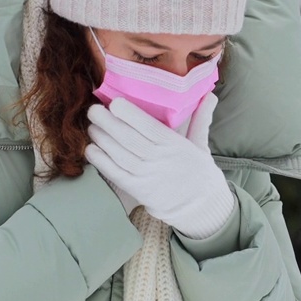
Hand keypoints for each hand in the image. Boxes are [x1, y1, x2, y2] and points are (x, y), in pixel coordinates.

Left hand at [86, 94, 233, 238]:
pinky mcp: (137, 190)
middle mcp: (159, 159)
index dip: (130, 114)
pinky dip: (101, 162)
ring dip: (102, 139)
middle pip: (129, 138)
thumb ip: (201, 118)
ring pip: (120, 154)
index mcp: (174, 145)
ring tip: (91, 126)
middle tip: (93, 109)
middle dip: (108, 122)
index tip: (116, 102)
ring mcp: (147, 175)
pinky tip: (91, 150)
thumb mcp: (202, 144)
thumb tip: (210, 95)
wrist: (200, 205)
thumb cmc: (198, 171)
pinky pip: (115, 174)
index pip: (149, 127)